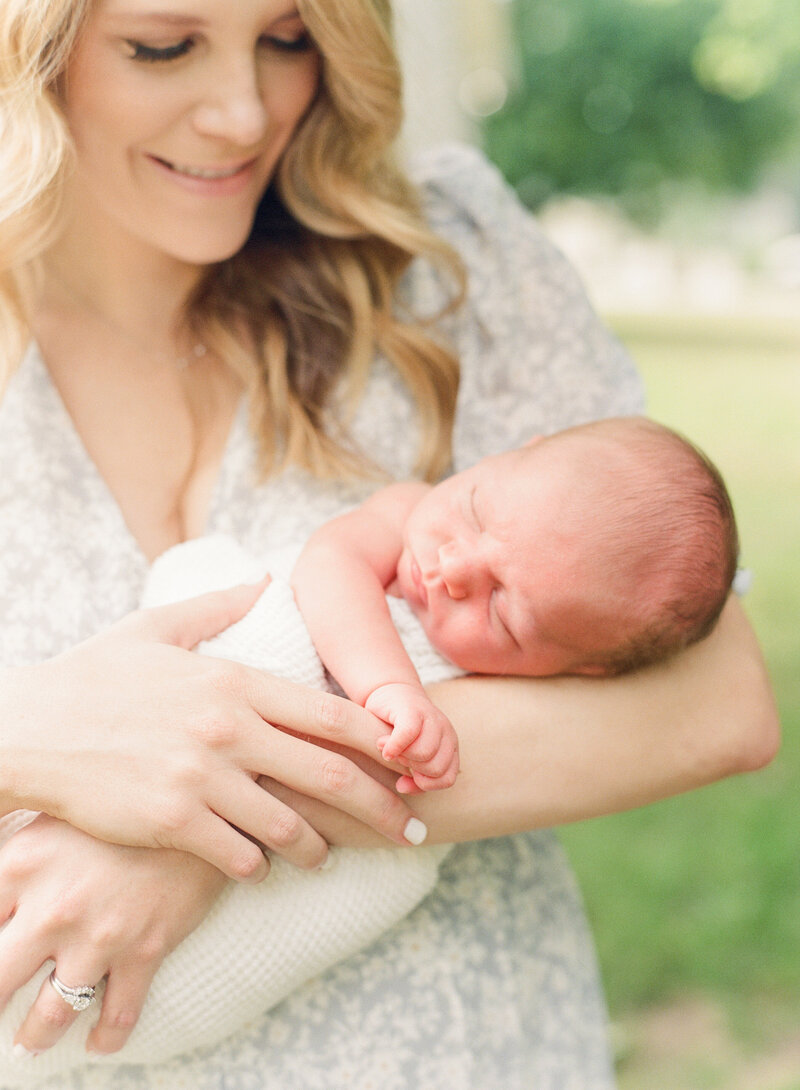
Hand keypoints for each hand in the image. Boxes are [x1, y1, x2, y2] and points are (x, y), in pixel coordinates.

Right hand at [0, 584, 424, 881]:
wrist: (27, 726)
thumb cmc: (93, 675)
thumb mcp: (155, 627)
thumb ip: (218, 606)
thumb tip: (265, 581)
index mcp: (236, 680)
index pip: (332, 712)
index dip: (385, 739)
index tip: (415, 758)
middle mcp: (230, 727)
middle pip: (331, 774)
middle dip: (382, 806)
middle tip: (413, 830)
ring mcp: (202, 776)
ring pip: (289, 824)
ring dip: (317, 846)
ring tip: (326, 857)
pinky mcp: (171, 821)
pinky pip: (238, 854)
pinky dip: (256, 864)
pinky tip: (259, 866)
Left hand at [0, 813, 225, 1056]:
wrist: (203, 805)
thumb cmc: (126, 803)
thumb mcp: (59, 815)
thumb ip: (18, 853)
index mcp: (24, 865)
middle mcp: (54, 908)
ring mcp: (99, 935)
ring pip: (50, 1015)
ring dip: (35, 1037)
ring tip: (29, 1043)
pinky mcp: (144, 950)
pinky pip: (118, 1015)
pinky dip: (106, 1037)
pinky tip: (98, 1041)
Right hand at [366, 683, 458, 792]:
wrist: (391, 694)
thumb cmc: (400, 732)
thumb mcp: (411, 759)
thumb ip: (414, 778)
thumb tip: (402, 787)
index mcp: (450, 748)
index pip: (447, 778)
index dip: (424, 785)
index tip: (404, 779)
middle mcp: (447, 733)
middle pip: (435, 769)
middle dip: (412, 768)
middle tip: (397, 757)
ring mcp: (433, 719)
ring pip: (424, 754)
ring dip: (401, 756)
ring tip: (389, 747)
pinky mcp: (414, 709)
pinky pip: (408, 734)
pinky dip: (393, 745)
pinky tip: (382, 744)